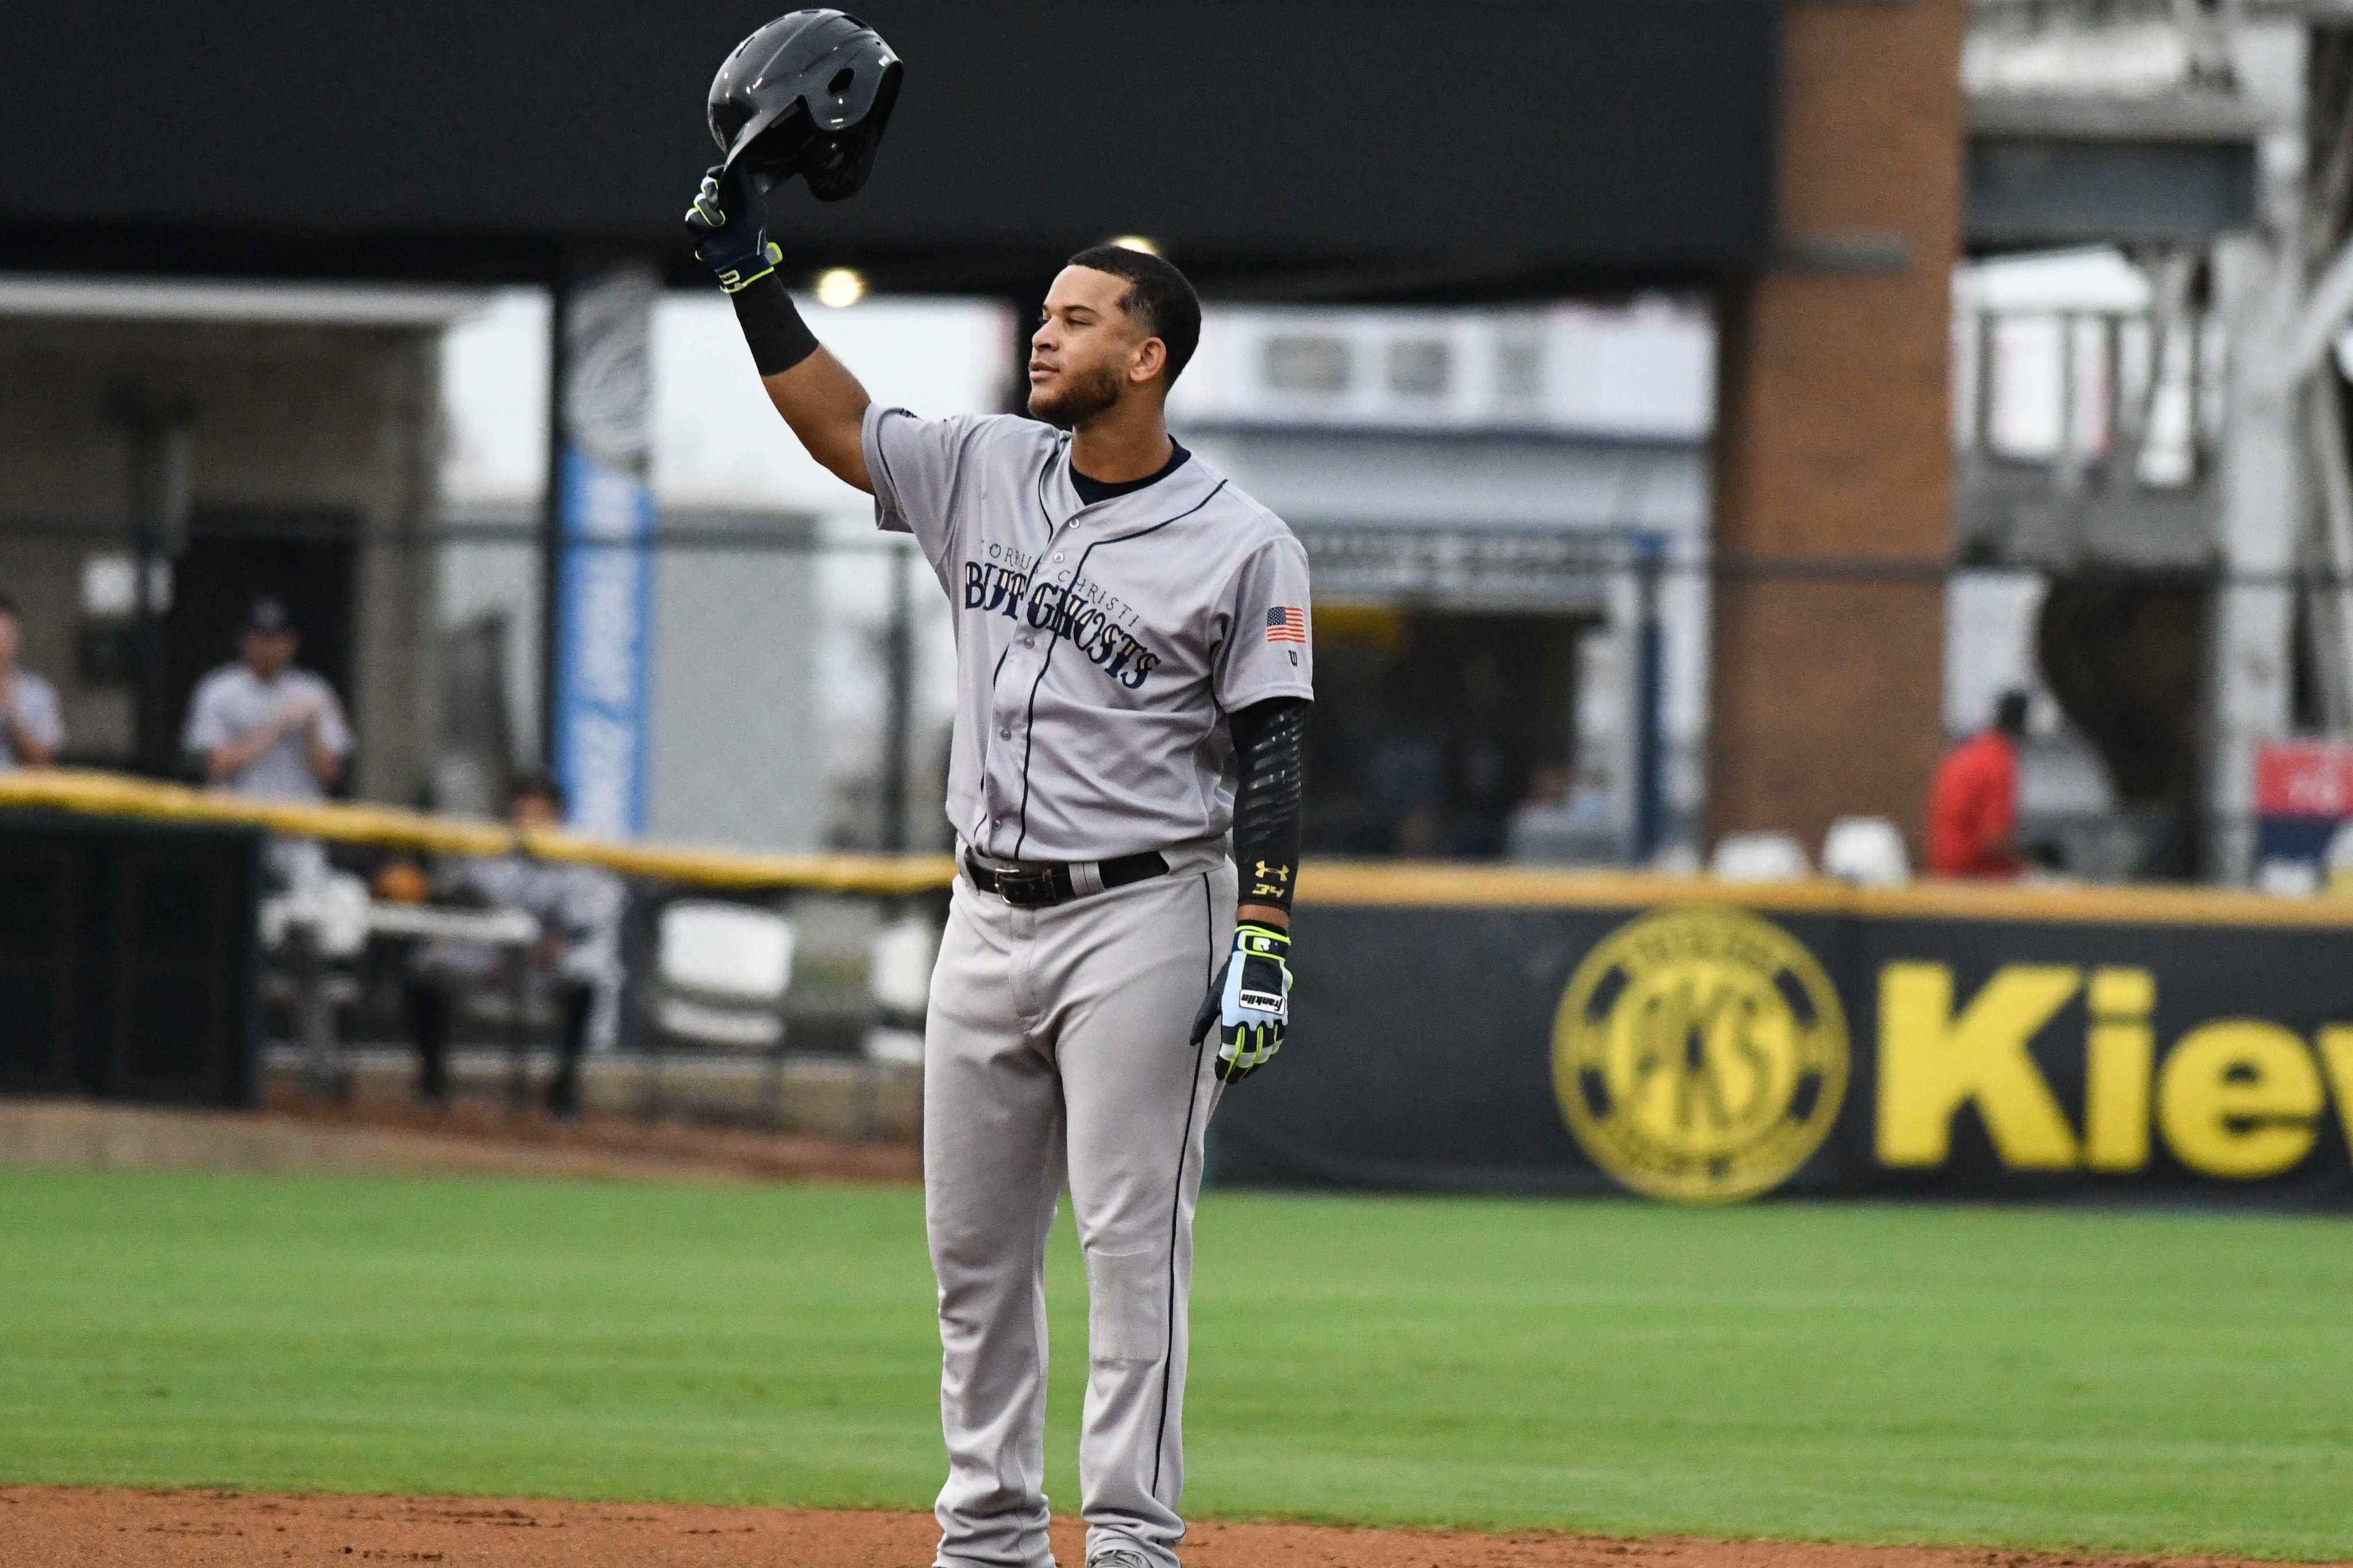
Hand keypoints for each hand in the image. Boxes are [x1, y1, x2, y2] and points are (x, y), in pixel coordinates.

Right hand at [684, 164, 780, 293]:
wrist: (741, 260)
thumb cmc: (752, 233)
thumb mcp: (753, 205)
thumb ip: (745, 182)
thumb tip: (735, 161)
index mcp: (735, 197)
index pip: (722, 177)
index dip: (717, 173)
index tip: (714, 173)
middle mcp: (721, 204)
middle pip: (707, 184)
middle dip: (711, 189)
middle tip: (719, 202)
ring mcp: (708, 215)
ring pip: (699, 200)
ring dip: (710, 210)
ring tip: (721, 223)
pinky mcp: (697, 228)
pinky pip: (691, 216)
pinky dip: (701, 221)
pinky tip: (712, 229)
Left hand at [1190, 923, 1290, 1082]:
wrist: (1260, 958)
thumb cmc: (1231, 976)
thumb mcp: (1213, 997)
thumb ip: (1203, 1021)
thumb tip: (1192, 1042)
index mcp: (1234, 1018)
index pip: (1230, 1052)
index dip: (1224, 1066)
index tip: (1219, 1074)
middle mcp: (1253, 1022)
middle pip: (1247, 1056)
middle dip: (1239, 1071)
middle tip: (1232, 1079)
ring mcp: (1270, 1020)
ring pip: (1265, 1052)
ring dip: (1255, 1065)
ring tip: (1246, 1072)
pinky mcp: (1282, 1016)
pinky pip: (1278, 1040)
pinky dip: (1270, 1052)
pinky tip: (1264, 1056)